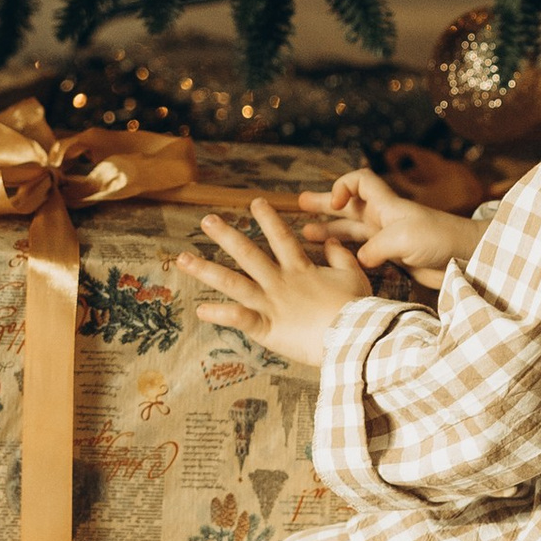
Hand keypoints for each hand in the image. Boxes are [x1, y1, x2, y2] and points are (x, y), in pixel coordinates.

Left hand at [177, 198, 375, 372]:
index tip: (254, 202)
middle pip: (248, 253)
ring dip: (206, 270)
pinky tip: (200, 309)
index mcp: (301, 270)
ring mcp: (271, 304)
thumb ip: (340, 257)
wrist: (356, 338)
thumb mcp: (353, 277)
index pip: (281, 237)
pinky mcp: (267, 329)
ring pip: (233, 282)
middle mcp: (281, 282)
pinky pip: (239, 319)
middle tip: (206, 219)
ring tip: (182, 258)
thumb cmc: (358, 310)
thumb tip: (330, 241)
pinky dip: (220, 314)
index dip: (267, 219)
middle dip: (225, 235)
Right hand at [296, 165, 470, 277]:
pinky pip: (360, 251)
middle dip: (324, 204)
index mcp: (386, 204)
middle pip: (347, 205)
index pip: (359, 180)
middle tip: (299, 203)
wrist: (466, 259)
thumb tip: (358, 260)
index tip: (336, 202)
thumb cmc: (439, 239)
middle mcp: (383, 218)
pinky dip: (345, 253)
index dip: (342, 186)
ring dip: (329, 230)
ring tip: (305, 233)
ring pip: (350, 230)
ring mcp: (386, 238)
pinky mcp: (392, 257)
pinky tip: (331, 258)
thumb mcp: (403, 238)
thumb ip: (375, 248)